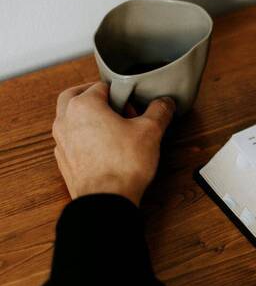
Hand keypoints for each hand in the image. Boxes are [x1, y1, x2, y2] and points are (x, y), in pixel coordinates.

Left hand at [52, 82, 174, 205]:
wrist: (106, 200)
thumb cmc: (122, 165)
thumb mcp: (150, 131)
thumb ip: (159, 112)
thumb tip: (165, 103)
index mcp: (84, 105)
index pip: (102, 86)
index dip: (123, 95)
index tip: (134, 108)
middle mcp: (66, 120)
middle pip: (76, 96)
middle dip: (96, 98)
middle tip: (116, 108)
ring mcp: (61, 141)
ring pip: (70, 117)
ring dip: (88, 117)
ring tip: (112, 128)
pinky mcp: (64, 160)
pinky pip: (71, 139)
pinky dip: (83, 137)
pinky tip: (103, 148)